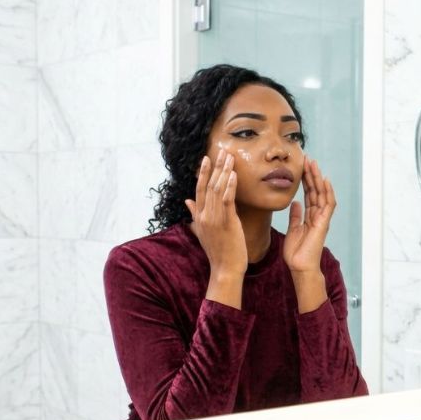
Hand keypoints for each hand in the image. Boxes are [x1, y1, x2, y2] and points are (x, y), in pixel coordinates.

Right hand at [185, 149, 247, 277]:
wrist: (225, 269)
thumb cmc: (218, 251)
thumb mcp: (202, 231)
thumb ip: (195, 214)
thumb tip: (187, 201)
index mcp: (199, 216)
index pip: (200, 190)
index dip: (203, 173)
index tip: (207, 158)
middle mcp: (205, 215)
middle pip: (209, 186)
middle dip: (215, 167)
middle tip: (222, 151)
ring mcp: (214, 218)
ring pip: (218, 190)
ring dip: (224, 172)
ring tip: (229, 157)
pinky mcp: (226, 222)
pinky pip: (227, 201)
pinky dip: (229, 186)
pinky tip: (233, 174)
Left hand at [283, 157, 336, 273]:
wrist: (300, 267)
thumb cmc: (296, 253)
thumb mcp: (293, 230)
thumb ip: (296, 216)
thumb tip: (295, 203)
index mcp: (310, 217)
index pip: (309, 194)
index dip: (305, 181)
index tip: (301, 167)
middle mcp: (318, 216)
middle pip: (316, 191)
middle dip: (312, 175)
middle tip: (307, 160)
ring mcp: (322, 219)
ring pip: (322, 195)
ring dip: (318, 179)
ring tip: (313, 165)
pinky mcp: (323, 224)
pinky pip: (328, 205)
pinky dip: (327, 193)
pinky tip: (324, 181)